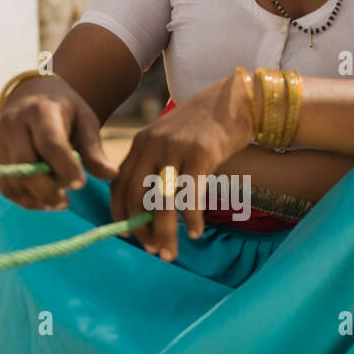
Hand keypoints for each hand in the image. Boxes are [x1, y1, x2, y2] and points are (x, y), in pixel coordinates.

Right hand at [0, 76, 116, 207]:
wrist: (33, 96)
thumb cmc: (65, 112)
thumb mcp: (85, 122)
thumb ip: (95, 150)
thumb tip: (111, 174)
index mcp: (40, 110)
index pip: (49, 143)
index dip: (65, 167)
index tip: (81, 185)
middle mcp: (13, 123)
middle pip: (25, 165)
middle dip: (47, 189)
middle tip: (66, 201)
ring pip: (12, 180)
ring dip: (36, 198)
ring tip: (58, 201)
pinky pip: (5, 185)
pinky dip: (24, 199)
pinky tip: (43, 200)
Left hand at [110, 74, 253, 259]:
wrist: (234, 99)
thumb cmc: (203, 128)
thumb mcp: (170, 140)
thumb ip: (155, 165)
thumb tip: (148, 210)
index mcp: (141, 144)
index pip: (119, 185)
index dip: (121, 214)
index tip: (129, 236)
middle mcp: (152, 146)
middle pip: (136, 197)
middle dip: (142, 230)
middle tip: (153, 251)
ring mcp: (176, 149)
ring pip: (162, 201)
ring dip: (165, 233)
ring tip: (170, 253)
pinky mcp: (201, 154)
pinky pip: (191, 195)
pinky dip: (192, 219)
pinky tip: (197, 233)